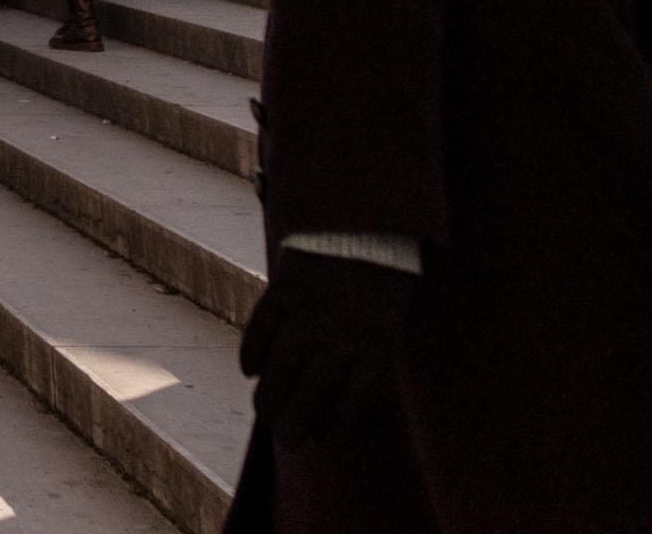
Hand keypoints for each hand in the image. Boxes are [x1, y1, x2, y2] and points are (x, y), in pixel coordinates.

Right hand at [239, 250, 416, 446]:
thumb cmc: (390, 267)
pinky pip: (263, 327)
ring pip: (284, 366)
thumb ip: (381, 345)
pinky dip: (253, 351)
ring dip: (270, 395)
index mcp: (383, 341)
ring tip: (262, 414)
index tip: (323, 437)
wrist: (370, 213)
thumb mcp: (403, 307)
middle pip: (315, 391)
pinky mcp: (286, 286)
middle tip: (285, 439)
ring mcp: (313, 309)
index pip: (355, 400)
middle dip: (297, 421)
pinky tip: (248, 371)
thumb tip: (354, 384)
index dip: (336, 424)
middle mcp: (346, 331)